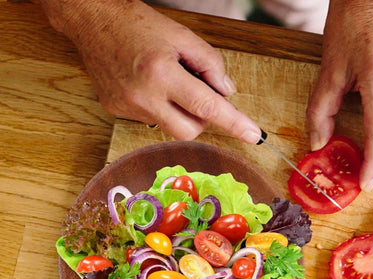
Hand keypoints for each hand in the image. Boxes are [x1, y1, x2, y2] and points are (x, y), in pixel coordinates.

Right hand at [40, 0, 261, 143]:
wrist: (91, 20)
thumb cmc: (137, 24)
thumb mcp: (181, 35)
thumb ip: (210, 64)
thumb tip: (227, 93)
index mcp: (162, 73)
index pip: (207, 107)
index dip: (233, 123)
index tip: (253, 135)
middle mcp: (143, 96)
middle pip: (190, 131)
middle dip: (201, 119)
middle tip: (197, 94)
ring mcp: (128, 108)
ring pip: (170, 128)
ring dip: (179, 112)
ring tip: (167, 83)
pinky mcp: (117, 111)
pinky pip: (151, 121)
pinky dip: (159, 108)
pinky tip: (148, 86)